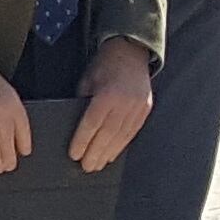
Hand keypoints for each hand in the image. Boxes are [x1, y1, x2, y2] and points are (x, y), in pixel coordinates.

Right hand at [0, 69, 32, 175]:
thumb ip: (8, 111)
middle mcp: (2, 112)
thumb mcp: (3, 92)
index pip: (22, 129)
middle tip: (7, 166)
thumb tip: (10, 133)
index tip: (22, 152)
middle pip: (8, 141)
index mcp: (13, 104)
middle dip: (8, 157)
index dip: (23, 143)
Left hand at [66, 40, 155, 171]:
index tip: (74, 155)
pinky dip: (121, 145)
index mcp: (108, 95)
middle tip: (86, 167)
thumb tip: (76, 127)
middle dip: (95, 153)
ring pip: (121, 136)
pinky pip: (132, 132)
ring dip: (109, 153)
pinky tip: (112, 154)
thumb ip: (83, 103)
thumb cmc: (104, 65)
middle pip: (108, 134)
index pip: (92, 124)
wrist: (131, 52)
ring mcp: (138, 107)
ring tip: (98, 165)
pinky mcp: (145, 110)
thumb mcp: (87, 81)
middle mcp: (125, 103)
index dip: (83, 141)